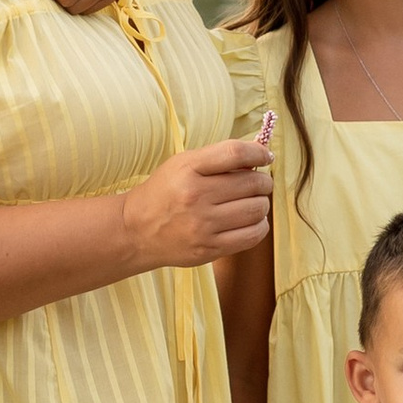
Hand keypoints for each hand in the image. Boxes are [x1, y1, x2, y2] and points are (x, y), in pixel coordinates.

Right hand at [120, 135, 272, 269]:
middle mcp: (195, 196)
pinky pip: (253, 235)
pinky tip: (251, 220)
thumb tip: (261, 156)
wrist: (136, 230)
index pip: (234, 153)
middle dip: (263, 181)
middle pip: (252, 183)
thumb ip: (218, 158)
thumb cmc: (165, 192)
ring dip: (262, 203)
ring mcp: (203, 225)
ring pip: (257, 209)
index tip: (265, 157)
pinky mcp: (209, 249)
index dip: (258, 153)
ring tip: (252, 202)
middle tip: (259, 183)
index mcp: (188, 169)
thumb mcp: (183, 164)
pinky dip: (259, 225)